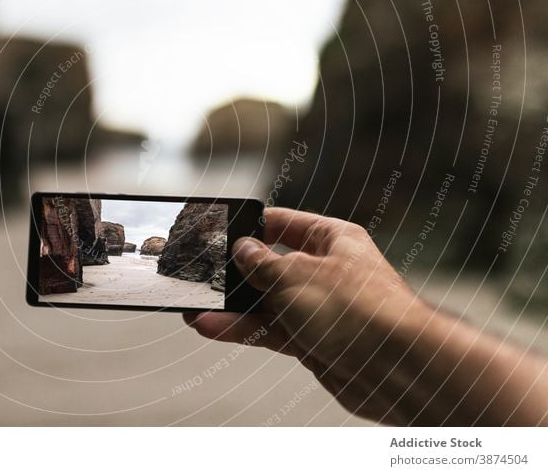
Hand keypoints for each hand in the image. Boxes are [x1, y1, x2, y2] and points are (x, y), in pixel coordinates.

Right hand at [185, 207, 425, 423]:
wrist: (398, 370)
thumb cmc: (358, 309)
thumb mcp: (297, 275)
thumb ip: (262, 263)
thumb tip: (240, 250)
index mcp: (332, 239)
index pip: (285, 223)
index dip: (252, 226)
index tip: (220, 231)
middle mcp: (326, 270)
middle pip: (271, 265)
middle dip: (236, 272)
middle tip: (202, 274)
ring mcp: (318, 308)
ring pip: (265, 302)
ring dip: (231, 307)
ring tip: (194, 307)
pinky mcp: (312, 340)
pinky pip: (270, 330)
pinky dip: (242, 330)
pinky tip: (211, 327)